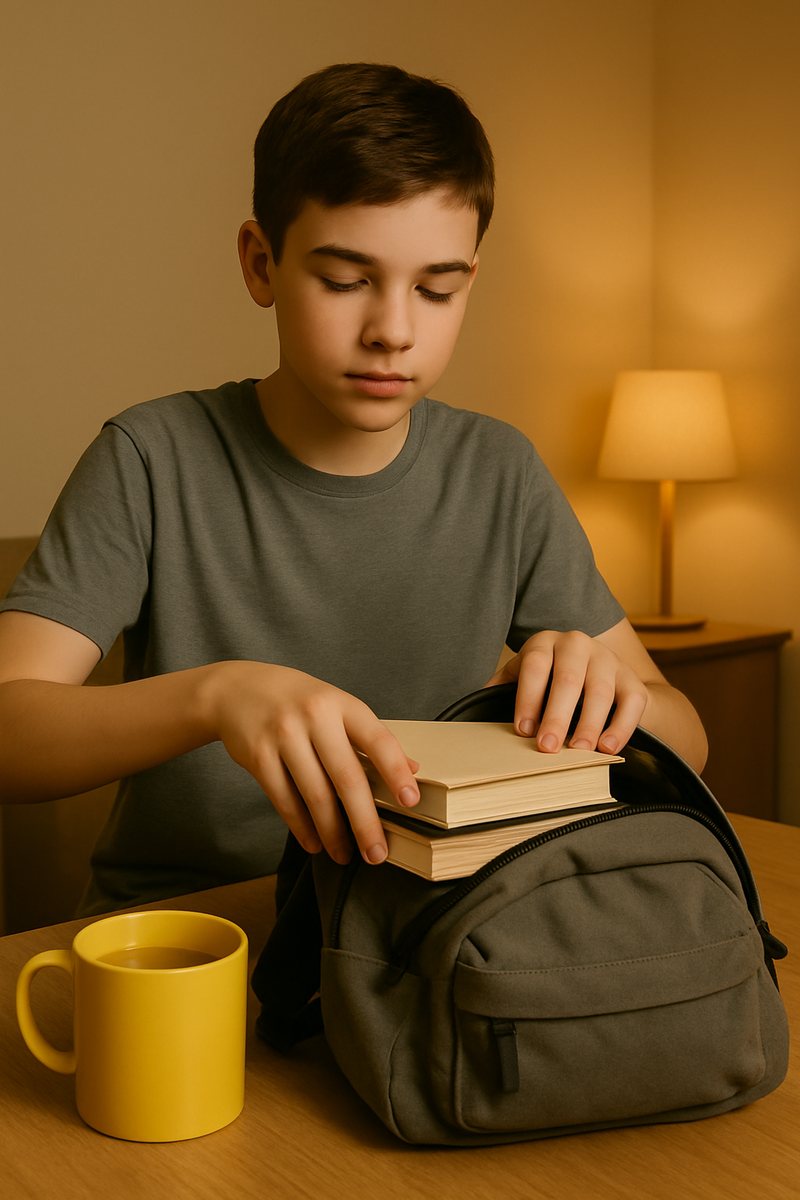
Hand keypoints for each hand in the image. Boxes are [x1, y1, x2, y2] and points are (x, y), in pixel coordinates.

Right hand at [204, 662, 418, 865]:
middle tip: (377, 853)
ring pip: (315, 795)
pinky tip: (314, 843)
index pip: (377, 740)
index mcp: (342, 704)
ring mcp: (284, 736)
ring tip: (345, 855)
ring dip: (332, 832)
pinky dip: (301, 827)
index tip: (411, 802)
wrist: (236, 688)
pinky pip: (285, 800)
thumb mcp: (336, 706)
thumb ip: (369, 736)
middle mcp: (314, 717)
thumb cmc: (297, 700)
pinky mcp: (258, 756)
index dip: (396, 772)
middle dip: (364, 821)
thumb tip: (412, 768)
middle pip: (347, 777)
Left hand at [485, 629, 648, 754]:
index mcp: (546, 643)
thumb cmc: (552, 677)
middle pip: (569, 679)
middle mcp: (578, 645)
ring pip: (600, 691)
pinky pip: (632, 702)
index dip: (529, 697)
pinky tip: (608, 748)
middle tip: (547, 747)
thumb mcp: (525, 674)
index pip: (536, 665)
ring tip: (578, 752)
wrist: (602, 672)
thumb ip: (502, 686)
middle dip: (557, 715)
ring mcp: (608, 660)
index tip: (522, 730)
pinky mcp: (633, 680)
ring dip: (589, 724)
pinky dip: (621, 726)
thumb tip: (469, 707)